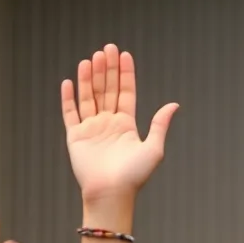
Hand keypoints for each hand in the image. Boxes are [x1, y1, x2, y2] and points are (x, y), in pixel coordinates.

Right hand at [60, 43, 178, 203]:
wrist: (112, 193)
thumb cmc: (134, 175)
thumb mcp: (153, 148)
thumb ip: (160, 124)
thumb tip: (175, 105)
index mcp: (126, 125)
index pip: (126, 93)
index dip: (125, 74)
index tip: (124, 54)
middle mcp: (108, 124)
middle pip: (107, 90)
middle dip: (107, 69)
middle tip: (106, 48)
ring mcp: (91, 129)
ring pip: (89, 97)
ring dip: (89, 78)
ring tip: (91, 59)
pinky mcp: (76, 137)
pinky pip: (70, 113)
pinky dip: (69, 98)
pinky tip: (70, 81)